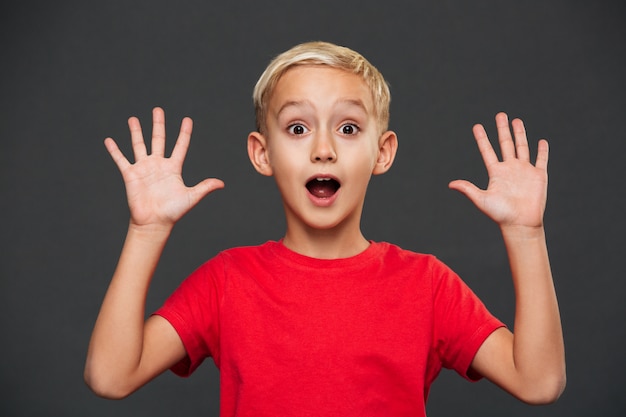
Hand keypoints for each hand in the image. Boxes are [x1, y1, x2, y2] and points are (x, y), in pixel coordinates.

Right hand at [104, 107, 223, 229]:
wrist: (154, 223)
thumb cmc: (173, 212)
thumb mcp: (191, 197)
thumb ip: (205, 187)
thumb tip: (222, 183)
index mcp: (173, 168)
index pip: (180, 146)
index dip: (184, 133)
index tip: (187, 119)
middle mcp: (158, 165)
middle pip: (159, 140)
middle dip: (158, 124)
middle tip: (158, 109)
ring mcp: (144, 169)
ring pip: (139, 145)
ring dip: (136, 132)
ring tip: (133, 119)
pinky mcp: (130, 175)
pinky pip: (121, 160)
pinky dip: (115, 150)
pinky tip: (109, 140)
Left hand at [448, 112, 548, 228]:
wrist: (521, 224)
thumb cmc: (500, 214)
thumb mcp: (481, 200)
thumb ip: (468, 189)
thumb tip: (450, 184)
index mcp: (496, 173)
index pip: (487, 151)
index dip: (482, 139)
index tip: (476, 126)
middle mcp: (510, 169)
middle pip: (505, 144)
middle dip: (502, 129)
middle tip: (500, 115)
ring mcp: (524, 171)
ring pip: (522, 147)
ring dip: (520, 134)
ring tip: (516, 121)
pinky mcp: (539, 176)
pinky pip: (541, 160)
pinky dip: (542, 150)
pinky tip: (541, 141)